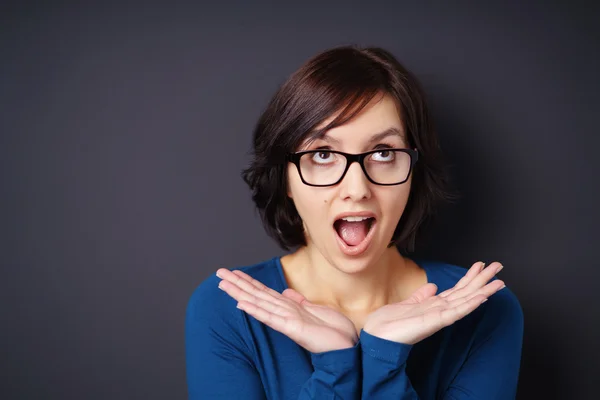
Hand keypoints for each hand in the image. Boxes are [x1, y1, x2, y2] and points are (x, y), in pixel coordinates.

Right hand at [216, 268, 357, 352]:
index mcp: (288, 308)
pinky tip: (242, 304)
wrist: (346, 347)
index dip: (249, 282)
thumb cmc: (333, 331)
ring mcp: (285, 321)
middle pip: (256, 295)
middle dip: (237, 284)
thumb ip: (299, 301)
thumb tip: (286, 291)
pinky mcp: (291, 328)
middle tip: (219, 273)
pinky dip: (256, 310)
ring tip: (224, 284)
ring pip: (258, 303)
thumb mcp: (316, 310)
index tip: (235, 272)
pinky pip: (270, 317)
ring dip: (240, 293)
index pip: (264, 292)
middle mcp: (283, 313)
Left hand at [363, 261, 505, 344]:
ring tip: (499, 282)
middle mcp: (440, 311)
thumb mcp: (408, 304)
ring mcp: (439, 317)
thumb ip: (422, 296)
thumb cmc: (390, 323)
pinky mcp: (434, 322)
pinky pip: (455, 312)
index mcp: (434, 306)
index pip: (456, 290)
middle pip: (466, 293)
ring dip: (483, 291)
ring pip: (466, 301)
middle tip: (498, 266)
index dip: (469, 277)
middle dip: (482, 280)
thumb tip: (433, 286)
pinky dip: (469, 305)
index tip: (480, 265)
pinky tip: (481, 297)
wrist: (377, 335)